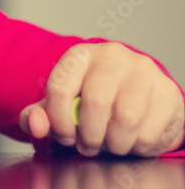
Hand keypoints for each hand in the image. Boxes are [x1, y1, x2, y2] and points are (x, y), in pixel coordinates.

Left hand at [20, 42, 184, 156]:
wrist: (135, 92)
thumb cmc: (91, 97)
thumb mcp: (60, 103)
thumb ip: (38, 114)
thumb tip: (34, 124)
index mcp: (80, 55)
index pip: (60, 88)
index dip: (59, 122)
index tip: (65, 136)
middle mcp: (113, 56)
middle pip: (96, 103)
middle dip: (89, 136)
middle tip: (88, 146)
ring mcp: (144, 71)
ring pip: (126, 119)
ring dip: (114, 144)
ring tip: (110, 143)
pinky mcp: (168, 93)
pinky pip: (151, 132)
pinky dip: (138, 147)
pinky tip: (132, 140)